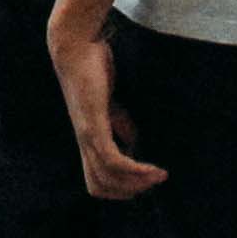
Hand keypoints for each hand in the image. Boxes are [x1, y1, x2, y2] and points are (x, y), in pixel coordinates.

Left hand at [51, 17, 161, 201]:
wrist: (76, 46)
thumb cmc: (93, 69)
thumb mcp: (111, 103)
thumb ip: (120, 123)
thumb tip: (133, 142)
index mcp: (88, 139)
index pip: (96, 181)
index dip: (120, 188)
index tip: (145, 180)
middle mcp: (84, 142)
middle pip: (98, 187)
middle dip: (129, 191)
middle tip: (153, 182)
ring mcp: (87, 134)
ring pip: (106, 178)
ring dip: (136, 183)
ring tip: (159, 176)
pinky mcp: (93, 124)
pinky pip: (111, 159)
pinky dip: (134, 169)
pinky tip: (153, 167)